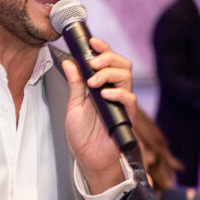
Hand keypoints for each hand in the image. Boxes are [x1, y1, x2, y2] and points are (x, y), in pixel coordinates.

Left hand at [62, 37, 134, 192]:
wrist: (89, 158)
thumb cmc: (83, 135)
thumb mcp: (74, 106)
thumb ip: (75, 84)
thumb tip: (70, 62)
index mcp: (101, 86)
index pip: (107, 61)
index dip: (102, 49)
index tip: (91, 42)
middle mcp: (114, 90)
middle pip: (122, 63)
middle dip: (107, 57)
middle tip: (92, 62)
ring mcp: (122, 102)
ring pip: (127, 76)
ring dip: (109, 73)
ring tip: (93, 82)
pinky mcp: (127, 115)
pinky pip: (129, 98)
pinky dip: (117, 92)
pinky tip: (105, 94)